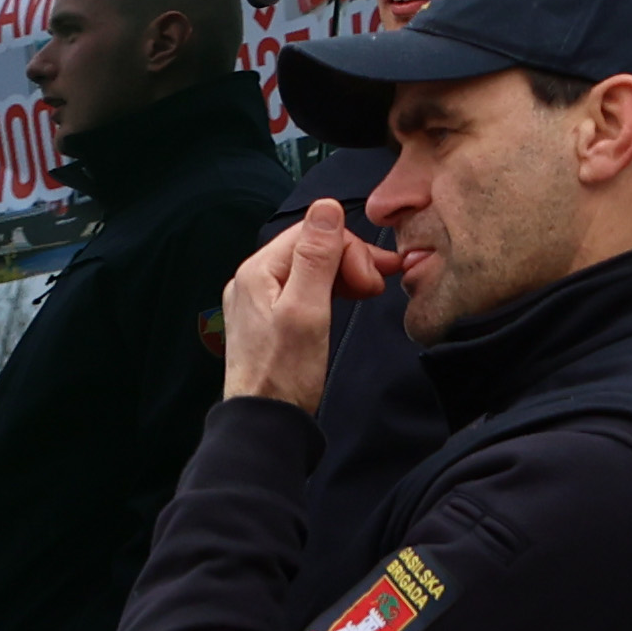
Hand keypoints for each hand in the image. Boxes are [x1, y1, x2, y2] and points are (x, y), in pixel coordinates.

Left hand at [222, 199, 387, 410]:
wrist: (265, 424)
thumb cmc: (286, 373)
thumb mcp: (308, 310)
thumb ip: (316, 256)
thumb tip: (325, 206)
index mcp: (259, 271)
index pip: (313, 233)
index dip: (350, 249)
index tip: (375, 276)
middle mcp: (253, 279)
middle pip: (311, 247)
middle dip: (349, 259)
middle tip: (378, 286)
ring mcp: (258, 300)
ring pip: (310, 267)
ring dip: (343, 273)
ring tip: (369, 292)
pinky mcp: (268, 319)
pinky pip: (303, 288)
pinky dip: (330, 289)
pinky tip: (346, 300)